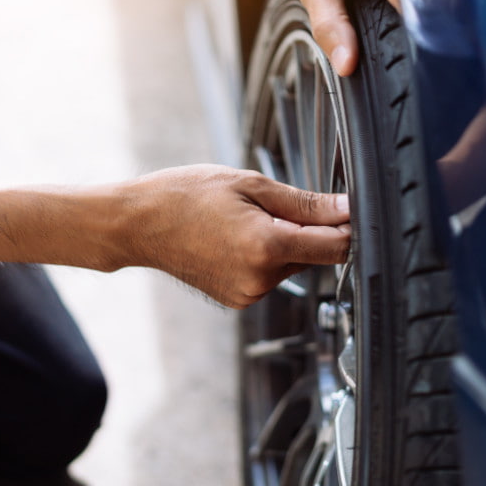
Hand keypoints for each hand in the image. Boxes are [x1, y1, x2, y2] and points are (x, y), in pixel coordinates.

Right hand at [119, 165, 349, 307]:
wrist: (138, 224)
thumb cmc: (186, 196)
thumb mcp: (250, 185)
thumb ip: (305, 203)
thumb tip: (347, 208)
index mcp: (267, 246)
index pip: (336, 247)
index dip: (347, 226)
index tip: (345, 209)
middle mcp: (261, 279)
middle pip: (313, 255)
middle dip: (303, 230)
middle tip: (265, 205)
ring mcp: (249, 294)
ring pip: (291, 265)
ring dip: (282, 243)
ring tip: (241, 221)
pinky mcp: (238, 300)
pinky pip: (269, 276)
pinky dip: (263, 257)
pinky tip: (233, 239)